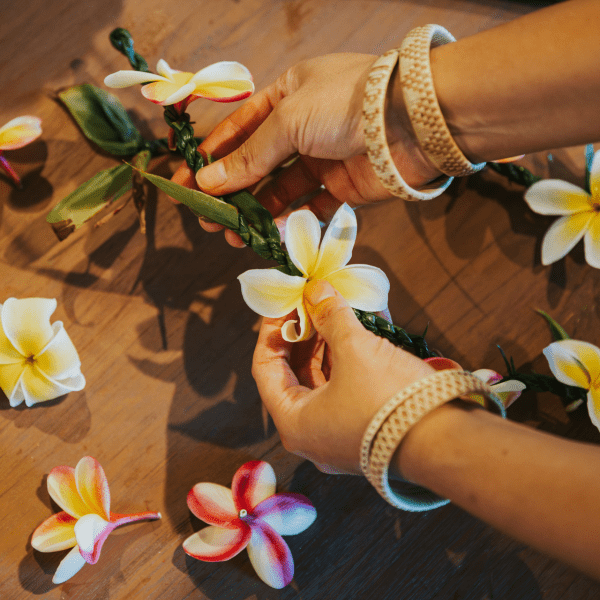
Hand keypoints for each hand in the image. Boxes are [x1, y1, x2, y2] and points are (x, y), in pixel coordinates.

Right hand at [172, 53, 440, 246]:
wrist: (410, 123)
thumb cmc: (345, 104)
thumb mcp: (287, 120)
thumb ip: (249, 155)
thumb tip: (208, 180)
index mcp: (287, 96)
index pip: (240, 129)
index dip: (212, 155)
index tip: (186, 181)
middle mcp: (303, 127)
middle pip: (257, 164)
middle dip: (230, 191)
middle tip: (207, 218)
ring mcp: (323, 159)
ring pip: (280, 190)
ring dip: (255, 212)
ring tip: (232, 235)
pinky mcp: (343, 187)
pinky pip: (309, 207)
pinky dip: (289, 220)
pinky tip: (269, 233)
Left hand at [252, 279, 434, 473]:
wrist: (449, 444)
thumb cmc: (389, 400)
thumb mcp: (356, 350)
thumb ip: (332, 316)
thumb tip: (316, 289)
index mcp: (294, 422)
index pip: (265, 367)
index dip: (273, 330)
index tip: (287, 301)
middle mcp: (312, 433)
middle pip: (297, 372)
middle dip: (308, 331)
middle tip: (316, 299)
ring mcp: (340, 433)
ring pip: (326, 377)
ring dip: (334, 340)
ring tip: (343, 306)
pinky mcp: (367, 428)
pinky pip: (350, 385)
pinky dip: (355, 355)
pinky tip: (369, 324)